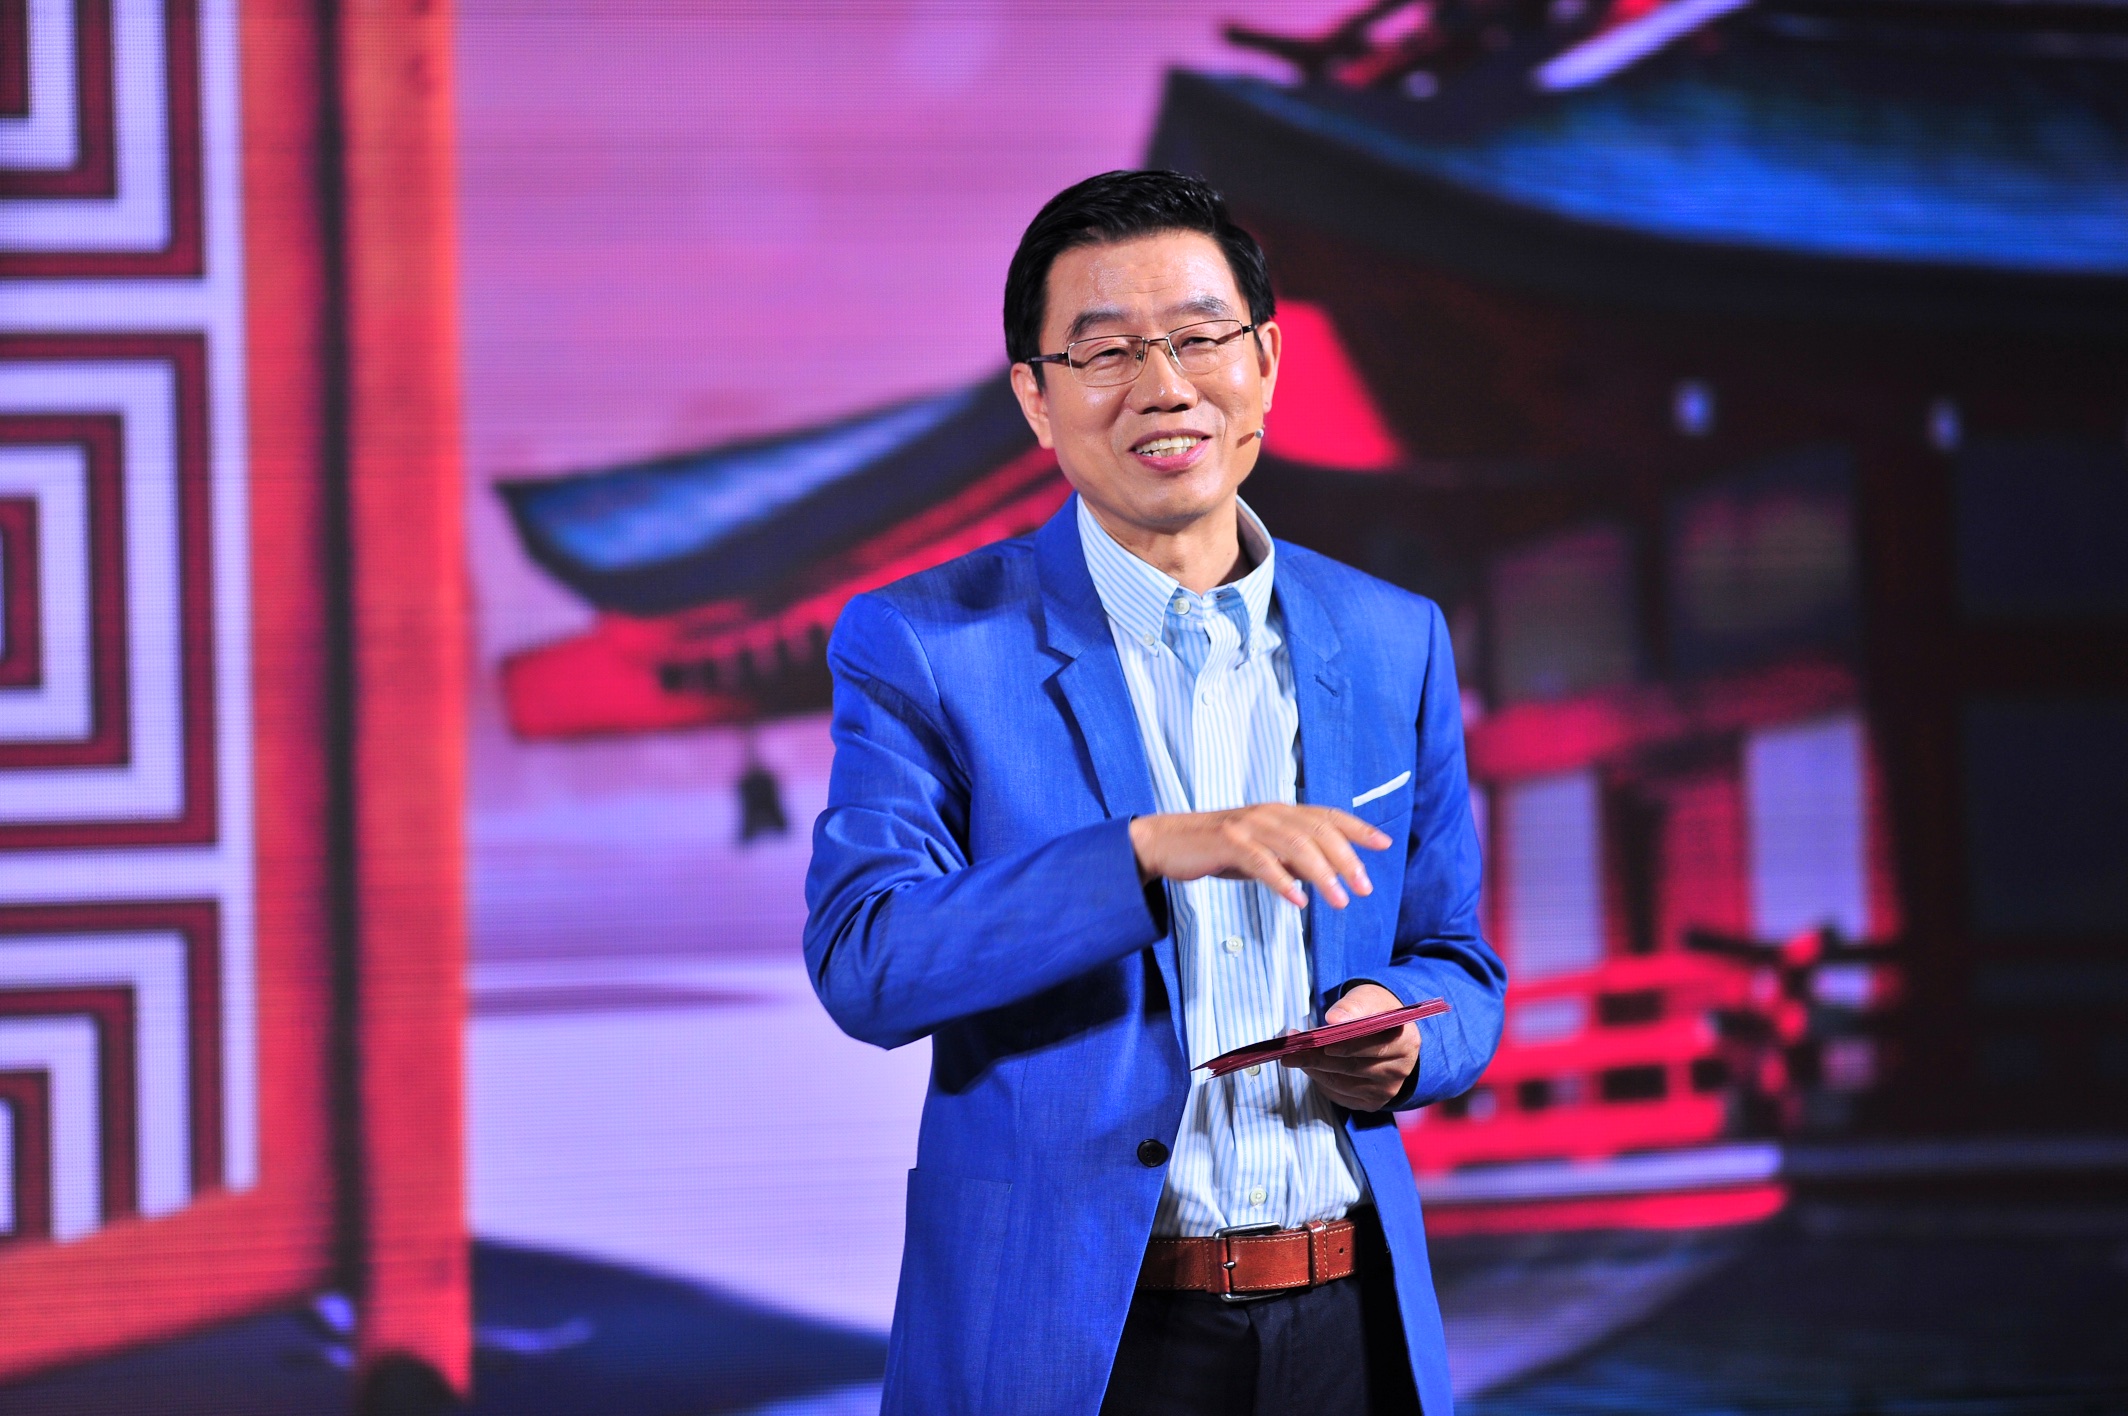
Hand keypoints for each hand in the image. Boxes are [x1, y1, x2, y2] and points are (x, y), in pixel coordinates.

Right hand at [1128, 805, 1389, 909]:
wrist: (1166, 842)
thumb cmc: (1216, 848)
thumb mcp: (1261, 851)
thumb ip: (1290, 857)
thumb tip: (1324, 873)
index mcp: (1280, 812)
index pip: (1327, 816)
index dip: (1357, 828)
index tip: (1384, 844)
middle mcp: (1269, 813)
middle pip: (1319, 831)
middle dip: (1347, 860)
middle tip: (1364, 888)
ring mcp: (1248, 825)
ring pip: (1296, 845)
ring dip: (1322, 874)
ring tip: (1339, 900)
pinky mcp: (1227, 842)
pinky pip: (1261, 861)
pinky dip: (1282, 880)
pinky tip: (1297, 900)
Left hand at [1289, 983, 1419, 1110]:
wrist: (1387, 1033)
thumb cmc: (1375, 1012)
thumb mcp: (1367, 998)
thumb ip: (1352, 1006)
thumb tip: (1334, 1019)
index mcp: (1405, 1041)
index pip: (1371, 1046)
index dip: (1344, 1044)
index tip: (1316, 1039)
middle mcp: (1400, 1070)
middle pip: (1351, 1067)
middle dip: (1316, 1057)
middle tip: (1289, 1050)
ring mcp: (1386, 1090)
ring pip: (1341, 1083)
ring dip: (1313, 1070)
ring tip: (1293, 1056)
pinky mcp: (1372, 1102)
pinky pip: (1339, 1095)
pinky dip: (1320, 1082)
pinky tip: (1310, 1068)